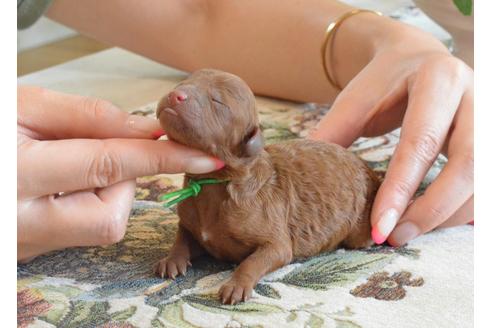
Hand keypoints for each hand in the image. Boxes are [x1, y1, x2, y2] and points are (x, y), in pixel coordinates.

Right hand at [17, 86, 222, 260]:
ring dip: (105, 187)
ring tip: (67, 162)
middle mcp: (21, 223)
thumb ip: (88, 118)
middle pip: (112, 212)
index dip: (164, 159)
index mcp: (14, 177)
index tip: (205, 157)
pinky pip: (82, 227)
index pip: (110, 165)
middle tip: (91, 149)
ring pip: (101, 223)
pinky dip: (88, 198)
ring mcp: (24, 244)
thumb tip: (147, 132)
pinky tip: (62, 179)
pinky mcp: (31, 250)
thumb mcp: (22, 107)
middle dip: (122, 178)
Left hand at [309, 23, 472, 245]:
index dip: (401, 190)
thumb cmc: (384, 81)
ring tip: (406, 232)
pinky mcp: (490, 139)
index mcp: (437, 80)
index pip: (421, 142)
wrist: (417, 59)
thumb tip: (307, 177)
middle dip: (432, 210)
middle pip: (468, 165)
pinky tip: (432, 221)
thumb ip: (333, 133)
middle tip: (395, 237)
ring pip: (482, 181)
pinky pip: (485, 185)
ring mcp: (489, 118)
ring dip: (448, 215)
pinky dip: (461, 209)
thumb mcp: (355, 99)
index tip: (379, 228)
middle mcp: (475, 96)